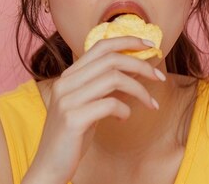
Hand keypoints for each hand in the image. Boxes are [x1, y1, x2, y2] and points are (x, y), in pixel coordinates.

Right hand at [22, 36, 165, 183]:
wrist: (48, 167)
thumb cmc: (73, 136)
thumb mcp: (88, 104)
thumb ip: (104, 86)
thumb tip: (135, 69)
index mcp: (68, 75)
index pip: (100, 46)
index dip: (127, 41)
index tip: (149, 45)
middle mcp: (65, 83)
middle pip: (111, 59)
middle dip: (141, 65)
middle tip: (159, 77)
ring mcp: (67, 100)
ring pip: (113, 78)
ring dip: (139, 89)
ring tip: (150, 103)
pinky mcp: (73, 119)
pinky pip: (109, 104)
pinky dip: (125, 109)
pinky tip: (125, 118)